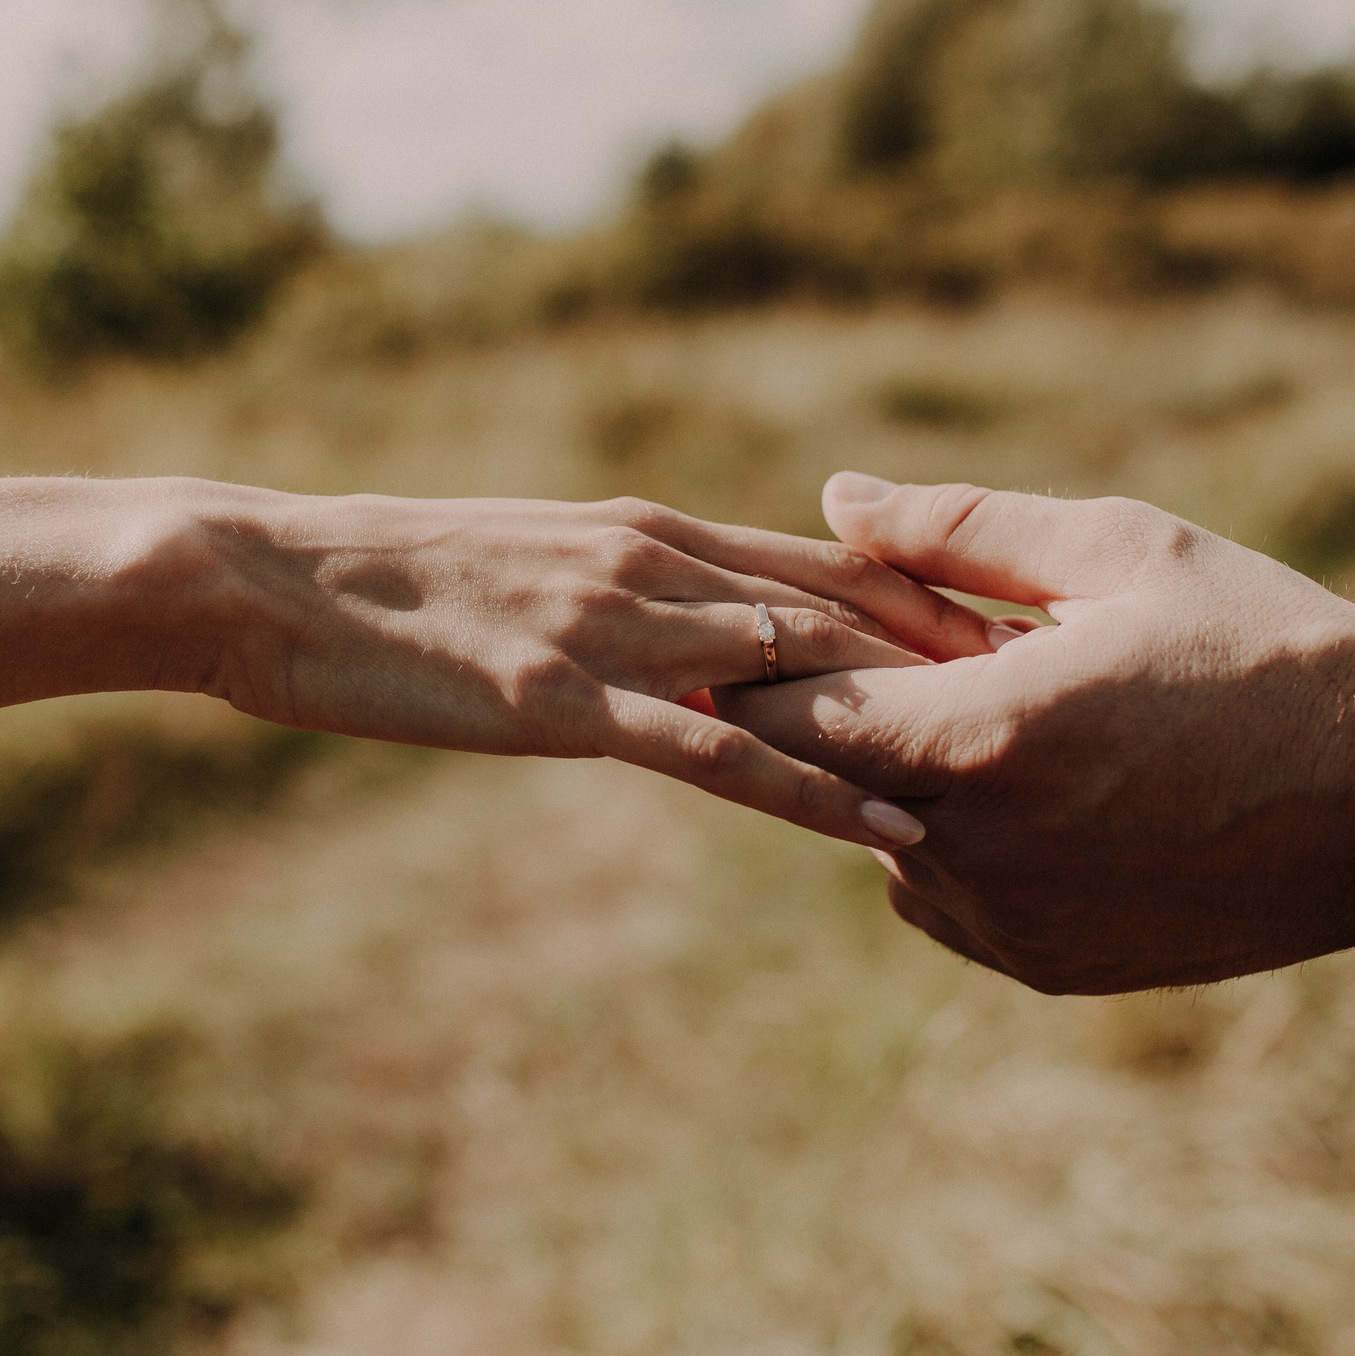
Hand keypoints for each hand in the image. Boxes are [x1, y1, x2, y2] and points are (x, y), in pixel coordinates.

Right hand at [188, 491, 1004, 848]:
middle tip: (1085, 695)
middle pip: (849, 608)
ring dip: (920, 715)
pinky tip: (885, 824)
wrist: (269, 579)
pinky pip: (715, 754)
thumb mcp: (529, 568)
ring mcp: (617, 632)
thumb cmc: (388, 579)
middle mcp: (656, 566)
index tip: (1032, 635)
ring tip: (1035, 757)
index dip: (936, 598)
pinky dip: (812, 788)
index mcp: (650, 532)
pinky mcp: (568, 702)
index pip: (828, 558)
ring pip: (804, 673)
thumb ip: (621, 591)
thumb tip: (689, 636)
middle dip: (967, 654)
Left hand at [714, 474, 1354, 990]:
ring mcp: (1008, 920)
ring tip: (997, 703)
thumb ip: (959, 528)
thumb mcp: (1124, 551)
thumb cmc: (1264, 647)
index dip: (767, 656)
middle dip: (834, 707)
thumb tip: (836, 501)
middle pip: (816, 779)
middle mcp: (978, 849)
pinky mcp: (1043, 964)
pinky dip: (951, 836)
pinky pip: (938, 893)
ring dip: (899, 773)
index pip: (784, 711)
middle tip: (894, 644)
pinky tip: (1034, 778)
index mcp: (984, 736)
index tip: (781, 613)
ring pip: (876, 836)